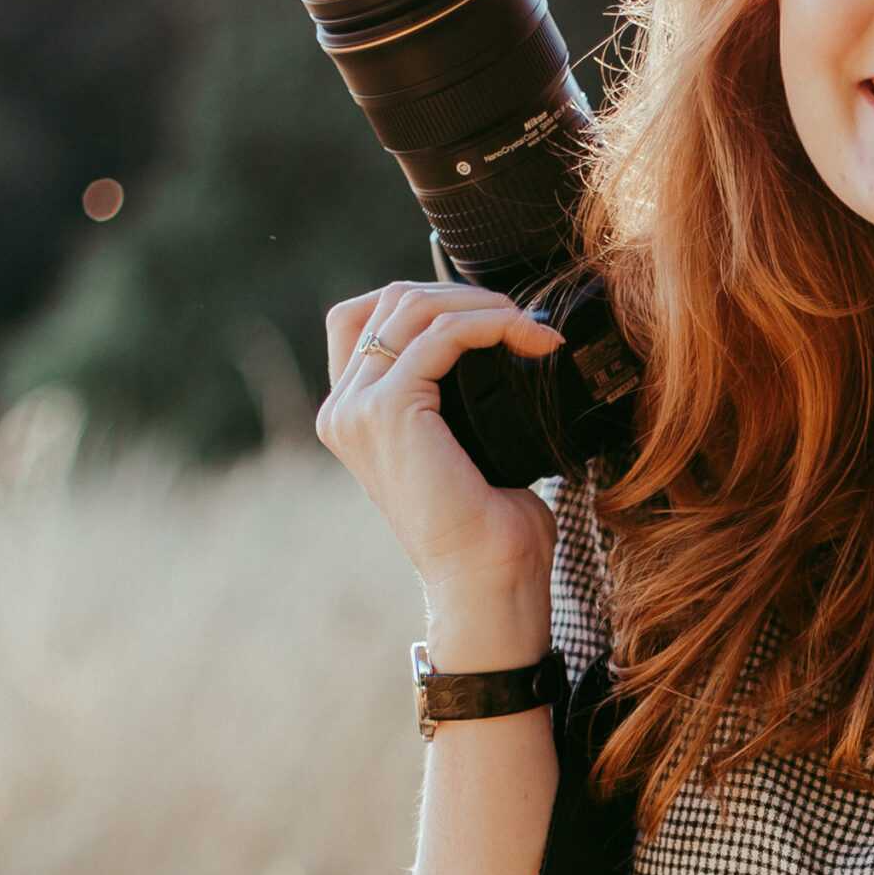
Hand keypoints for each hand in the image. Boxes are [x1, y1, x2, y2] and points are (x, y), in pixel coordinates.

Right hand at [319, 281, 565, 666]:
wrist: (488, 582)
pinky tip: (531, 339)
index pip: (365, 315)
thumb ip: (459, 393)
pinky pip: (442, 332)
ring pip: (414, 305)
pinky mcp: (387, 410)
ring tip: (531, 328)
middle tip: (522, 320)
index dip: (427, 296)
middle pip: (391, 298)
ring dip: (483, 303)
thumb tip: (505, 337)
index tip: (492, 315)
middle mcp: (341, 409)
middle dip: (462, 292)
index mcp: (352, 415)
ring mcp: (357, 409)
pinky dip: (492, 323)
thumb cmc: (491, 525)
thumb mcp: (468, 443)